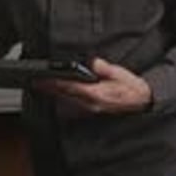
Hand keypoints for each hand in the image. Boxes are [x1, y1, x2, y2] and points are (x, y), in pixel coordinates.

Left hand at [36, 57, 151, 114]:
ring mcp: (90, 110)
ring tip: (39, 86)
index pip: (71, 87)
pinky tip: (55, 95)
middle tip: (34, 81)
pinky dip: (62, 100)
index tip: (43, 78)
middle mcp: (91, 105)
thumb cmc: (132, 89)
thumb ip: (105, 68)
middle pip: (64, 96)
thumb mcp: (121, 74)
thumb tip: (93, 63)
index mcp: (97, 94)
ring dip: (53, 95)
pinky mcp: (91, 112)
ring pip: (66, 103)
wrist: (142, 103)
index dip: (55, 83)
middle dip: (48, 89)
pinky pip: (72, 107)